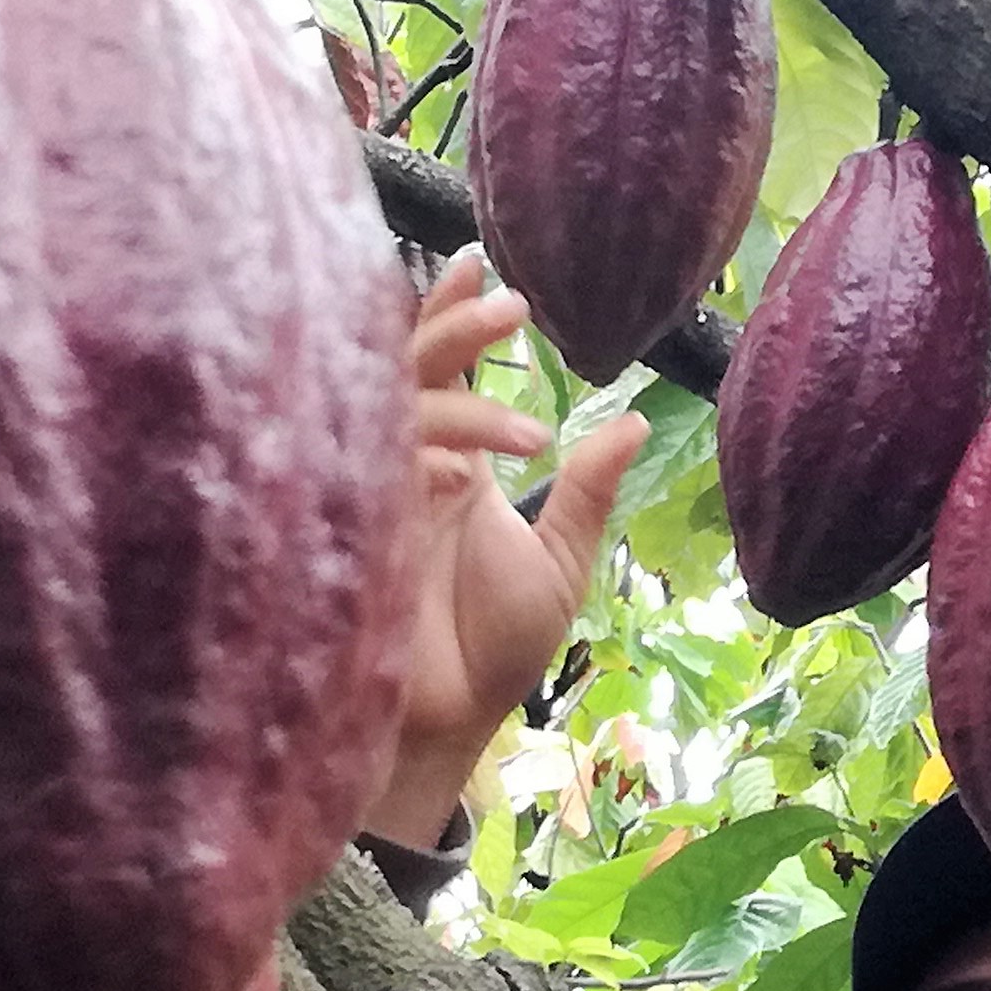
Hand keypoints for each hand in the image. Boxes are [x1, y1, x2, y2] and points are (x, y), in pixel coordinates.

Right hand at [361, 251, 647, 851]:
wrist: (449, 731)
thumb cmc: (492, 654)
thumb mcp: (560, 564)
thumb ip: (589, 493)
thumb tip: (631, 415)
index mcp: (451, 466)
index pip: (441, 368)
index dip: (452, 312)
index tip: (477, 258)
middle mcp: (408, 466)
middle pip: (409, 366)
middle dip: (451, 325)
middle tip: (510, 300)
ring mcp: (377, 492)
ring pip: (391, 400)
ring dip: (449, 373)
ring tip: (515, 358)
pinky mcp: (358, 528)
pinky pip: (376, 461)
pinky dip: (428, 446)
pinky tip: (472, 460)